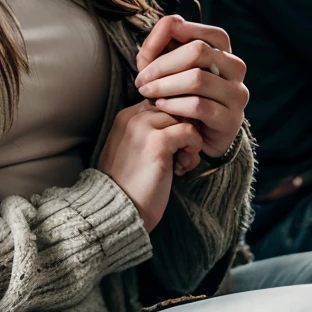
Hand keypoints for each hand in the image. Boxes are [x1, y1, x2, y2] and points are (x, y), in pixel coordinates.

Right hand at [96, 102, 203, 232]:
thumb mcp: (131, 150)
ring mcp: (143, 128)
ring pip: (184, 117)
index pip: (161, 101)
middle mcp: (132, 117)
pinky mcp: (157, 143)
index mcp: (124, 117)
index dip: (174, 121)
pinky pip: (189, 132)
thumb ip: (148, 132)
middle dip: (184, 128)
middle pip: (174, 106)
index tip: (173, 144)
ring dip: (190, 140)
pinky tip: (183, 167)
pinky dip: (193, 148)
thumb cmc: (128, 185)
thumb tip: (180, 122)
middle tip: (180, 155)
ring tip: (181, 163)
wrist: (118, 209)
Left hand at [134, 14, 248, 162]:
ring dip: (164, 85)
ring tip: (146, 92)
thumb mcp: (167, 70)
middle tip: (140, 80)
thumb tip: (155, 40)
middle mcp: (234, 68)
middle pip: (198, 50)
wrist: (196, 137)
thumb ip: (158, 52)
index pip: (200, 30)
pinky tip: (160, 106)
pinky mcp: (231, 120)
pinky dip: (174, 104)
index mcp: (221, 50)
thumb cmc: (180, 96)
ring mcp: (236, 94)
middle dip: (162, 64)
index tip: (143, 55)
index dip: (168, 36)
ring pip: (198, 78)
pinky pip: (199, 106)